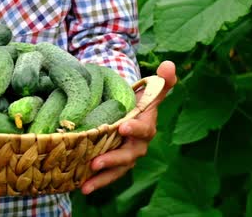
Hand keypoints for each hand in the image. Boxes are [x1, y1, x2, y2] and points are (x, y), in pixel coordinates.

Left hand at [80, 60, 176, 194]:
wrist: (129, 114)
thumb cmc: (138, 101)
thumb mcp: (147, 90)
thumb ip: (160, 80)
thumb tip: (169, 65)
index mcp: (146, 126)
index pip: (144, 128)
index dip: (135, 129)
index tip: (123, 127)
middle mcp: (138, 144)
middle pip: (129, 154)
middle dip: (114, 159)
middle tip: (97, 161)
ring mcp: (126, 156)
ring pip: (118, 169)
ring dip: (103, 177)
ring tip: (87, 182)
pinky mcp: (115, 165)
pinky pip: (107, 175)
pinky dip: (96, 182)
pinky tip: (81, 188)